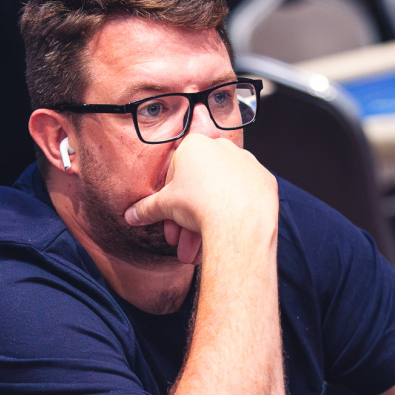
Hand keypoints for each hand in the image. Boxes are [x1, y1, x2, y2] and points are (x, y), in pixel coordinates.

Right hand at [125, 134, 276, 263]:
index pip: (175, 176)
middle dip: (188, 220)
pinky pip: (245, 196)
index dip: (170, 205)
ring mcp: (246, 161)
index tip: (170, 224)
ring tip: (201, 250)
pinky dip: (235, 213)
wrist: (239, 219)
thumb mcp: (165, 207)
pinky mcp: (264, 178)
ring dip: (209, 221)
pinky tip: (228, 233)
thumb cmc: (199, 205)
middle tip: (183, 244)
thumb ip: (147, 208)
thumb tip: (130, 215)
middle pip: (200, 187)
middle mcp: (222, 147)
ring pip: (222, 193)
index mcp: (194, 145)